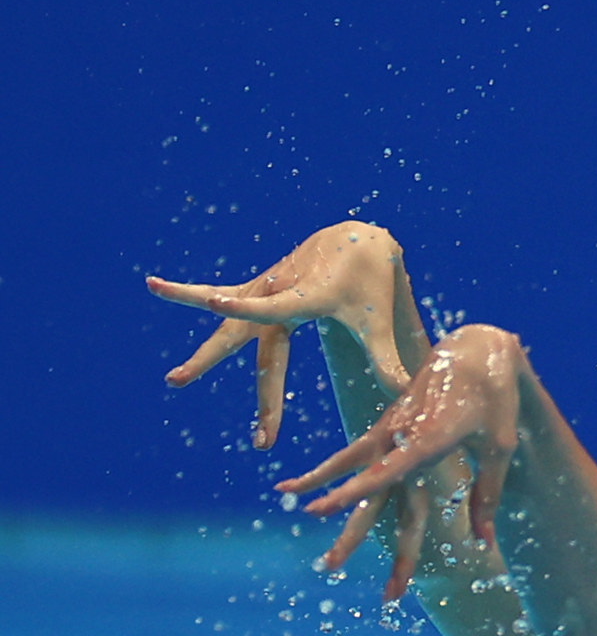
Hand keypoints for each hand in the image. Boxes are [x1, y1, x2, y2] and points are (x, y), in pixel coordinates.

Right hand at [149, 222, 423, 446]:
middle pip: (241, 330)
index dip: (250, 306)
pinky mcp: (258, 289)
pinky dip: (191, 294)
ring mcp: (264, 290)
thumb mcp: (378, 323)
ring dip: (204, 352)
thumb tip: (402, 392)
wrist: (358, 242)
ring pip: (229, 324)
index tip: (219, 301)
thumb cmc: (370, 286)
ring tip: (173, 377)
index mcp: (308, 298)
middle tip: (178, 381)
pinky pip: (222, 296)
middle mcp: (279, 291)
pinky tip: (155, 285)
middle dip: (212, 358)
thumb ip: (386, 359)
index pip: (275, 307)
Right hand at [276, 324, 527, 598]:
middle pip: (372, 495)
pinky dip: (322, 474)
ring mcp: (389, 433)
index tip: (321, 510)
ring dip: (334, 510)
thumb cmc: (495, 399)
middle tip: (330, 567)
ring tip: (313, 543)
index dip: (353, 494)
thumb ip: (486, 496)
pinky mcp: (385, 428)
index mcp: (427, 439)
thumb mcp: (500, 447)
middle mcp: (400, 437)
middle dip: (352, 534)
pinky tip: (290, 491)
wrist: (475, 349)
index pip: (384, 474)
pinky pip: (348, 456)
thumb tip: (483, 543)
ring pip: (355, 479)